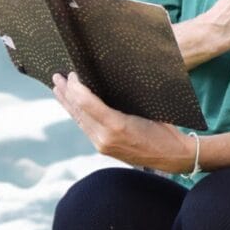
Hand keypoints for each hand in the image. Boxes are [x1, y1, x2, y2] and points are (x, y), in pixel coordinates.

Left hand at [54, 73, 190, 171]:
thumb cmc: (165, 129)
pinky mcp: (103, 148)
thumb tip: (103, 84)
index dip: (76, 87)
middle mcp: (105, 137)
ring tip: (57, 89)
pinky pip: (85, 128)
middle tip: (57, 77)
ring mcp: (102, 145)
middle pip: (78, 111)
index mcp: (117, 125)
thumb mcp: (147, 109)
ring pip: (78, 120)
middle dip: (66, 93)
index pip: (86, 103)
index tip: (73, 74)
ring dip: (67, 103)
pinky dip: (77, 114)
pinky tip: (73, 107)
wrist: (172, 156)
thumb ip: (122, 101)